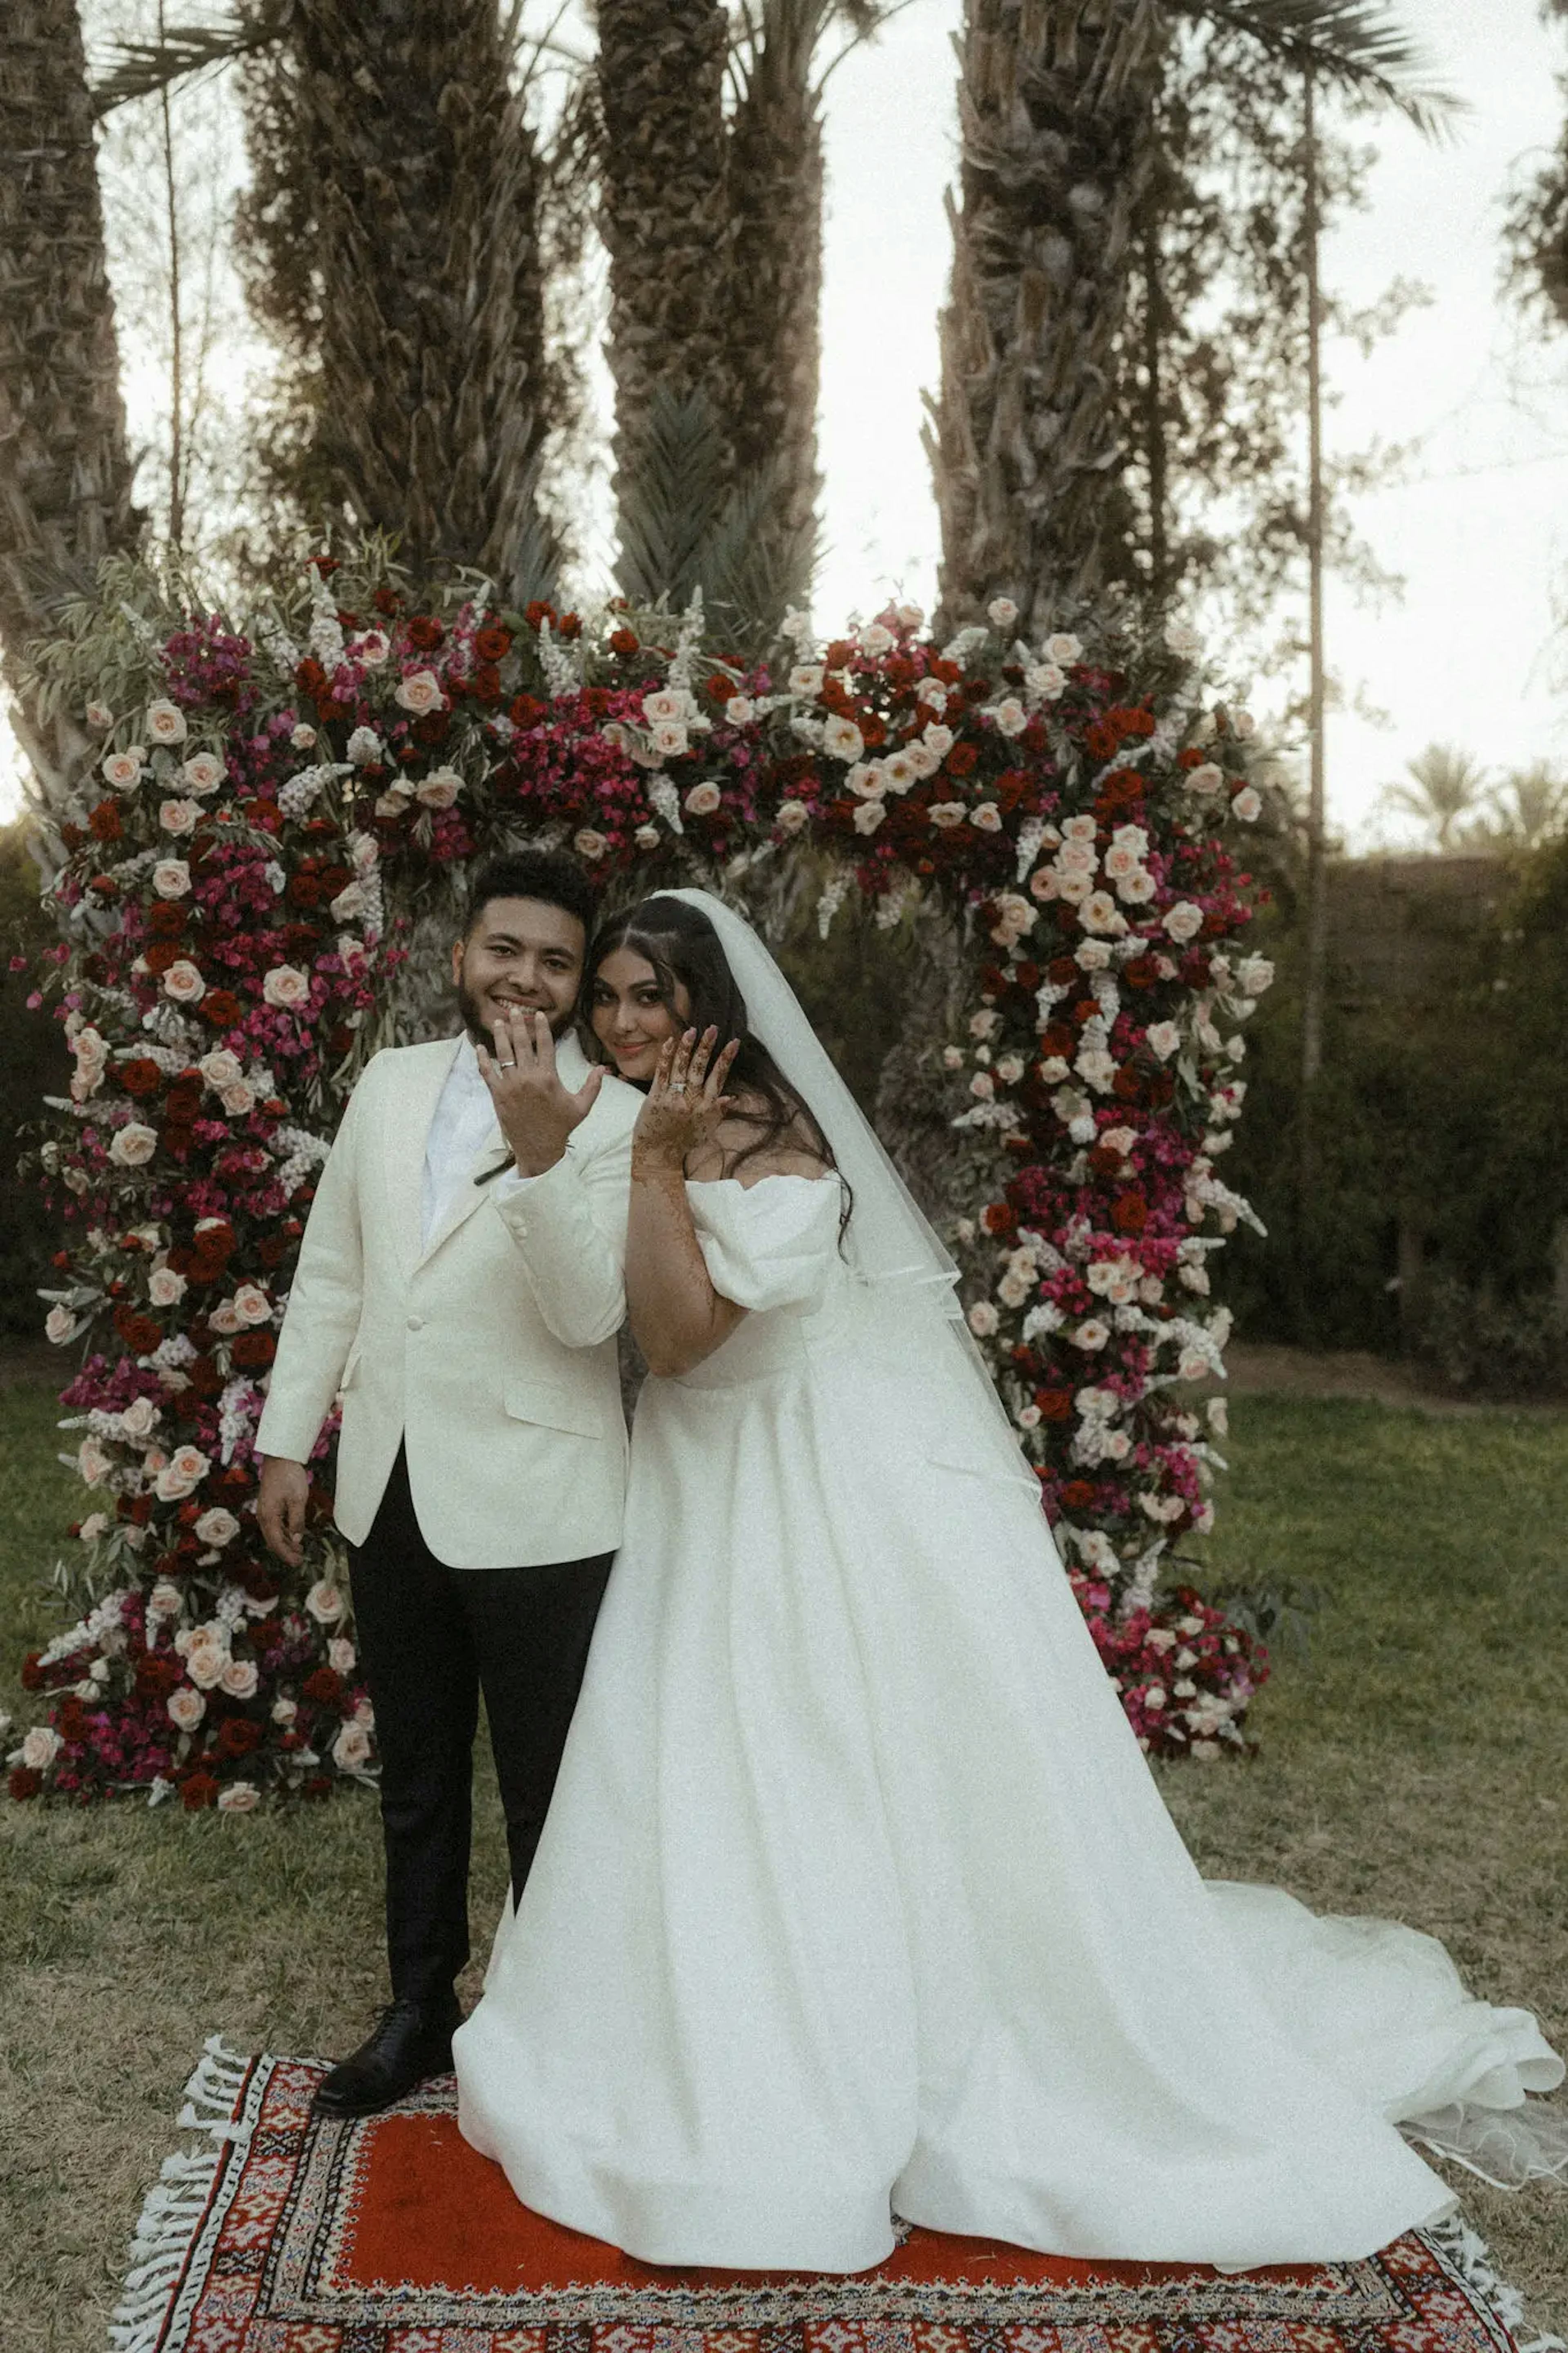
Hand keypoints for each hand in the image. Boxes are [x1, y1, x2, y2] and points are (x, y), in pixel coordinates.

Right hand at [258, 1456, 309, 1567]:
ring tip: (299, 1550)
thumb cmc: (289, 1477)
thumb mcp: (298, 1499)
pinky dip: (284, 1533)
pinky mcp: (269, 1506)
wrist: (280, 1458)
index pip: (277, 1542)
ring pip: (274, 1534)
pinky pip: (275, 1525)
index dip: (287, 1554)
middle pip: (273, 1541)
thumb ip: (297, 1521)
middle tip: (299, 1561)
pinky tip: (294, 1536)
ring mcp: (265, 1511)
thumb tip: (297, 1540)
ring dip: (285, 1543)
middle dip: (285, 1552)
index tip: (297, 1563)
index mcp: (269, 1516)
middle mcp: (263, 1516)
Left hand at [478, 1010, 604, 1176]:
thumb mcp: (581, 1107)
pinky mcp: (498, 1095)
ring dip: (500, 1036)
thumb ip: (593, 1086)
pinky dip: (482, 1059)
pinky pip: (487, 1073)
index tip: (538, 1014)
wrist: (539, 1148)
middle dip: (517, 1025)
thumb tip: (604, 1068)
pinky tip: (480, 1048)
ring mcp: (511, 1086)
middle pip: (521, 1044)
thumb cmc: (561, 1127)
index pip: (545, 1045)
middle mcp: (528, 1078)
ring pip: (503, 1054)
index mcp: (548, 1077)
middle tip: (514, 1011)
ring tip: (497, 1022)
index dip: (541, 1027)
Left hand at [632, 1026, 739, 1173]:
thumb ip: (719, 1112)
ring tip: (692, 1031)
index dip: (726, 1058)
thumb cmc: (683, 1143)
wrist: (658, 1156)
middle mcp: (691, 1101)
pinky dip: (666, 1057)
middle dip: (707, 1046)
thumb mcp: (706, 1130)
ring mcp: (672, 1099)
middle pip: (701, 1068)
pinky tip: (669, 1042)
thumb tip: (731, 1097)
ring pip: (681, 1067)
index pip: (719, 1077)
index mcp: (706, 1107)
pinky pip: (661, 1073)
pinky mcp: (655, 1098)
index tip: (733, 1042)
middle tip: (712, 1028)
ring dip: (687, 1047)